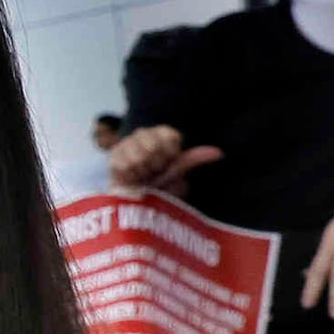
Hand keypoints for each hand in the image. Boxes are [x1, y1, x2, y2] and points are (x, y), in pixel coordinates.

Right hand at [103, 124, 217, 193]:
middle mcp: (145, 134)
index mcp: (163, 134)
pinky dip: (129, 176)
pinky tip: (130, 178)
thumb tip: (219, 152)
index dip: (169, 155)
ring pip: (139, 156)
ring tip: (141, 176)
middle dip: (155, 165)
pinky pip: (125, 165)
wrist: (135, 200)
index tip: (167, 163)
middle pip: (153, 147)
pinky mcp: (113, 155)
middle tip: (153, 173)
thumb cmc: (160, 184)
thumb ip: (194, 158)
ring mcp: (127, 143)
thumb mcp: (178, 171)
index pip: (170, 137)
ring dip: (141, 172)